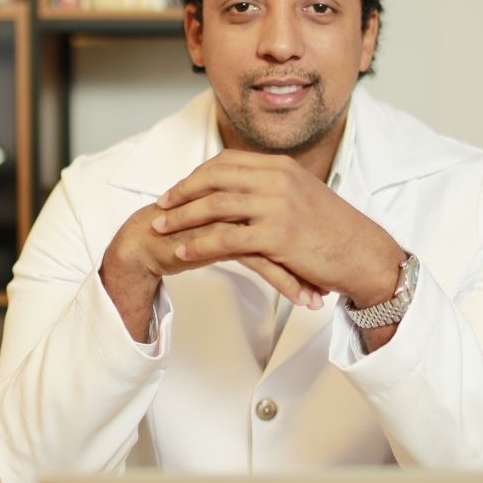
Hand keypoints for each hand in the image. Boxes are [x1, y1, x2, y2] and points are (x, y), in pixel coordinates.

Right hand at [100, 200, 323, 341]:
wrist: (147, 239)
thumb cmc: (189, 229)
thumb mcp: (231, 218)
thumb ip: (257, 214)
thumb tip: (291, 227)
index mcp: (251, 182)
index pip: (295, 208)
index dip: (316, 233)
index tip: (333, 258)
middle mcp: (245, 194)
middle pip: (294, 224)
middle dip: (316, 256)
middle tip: (336, 280)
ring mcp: (233, 215)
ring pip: (282, 244)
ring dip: (305, 274)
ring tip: (321, 296)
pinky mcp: (220, 238)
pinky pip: (261, 262)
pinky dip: (284, 283)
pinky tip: (300, 300)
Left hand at [153, 149, 405, 307]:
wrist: (364, 254)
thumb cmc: (336, 232)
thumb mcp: (304, 196)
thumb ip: (275, 189)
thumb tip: (248, 193)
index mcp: (282, 167)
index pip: (227, 162)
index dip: (197, 175)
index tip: (178, 189)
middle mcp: (277, 179)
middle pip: (214, 178)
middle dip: (182, 192)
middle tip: (160, 206)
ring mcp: (277, 206)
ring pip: (215, 205)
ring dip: (182, 217)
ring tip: (161, 228)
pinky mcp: (276, 236)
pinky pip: (225, 237)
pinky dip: (199, 243)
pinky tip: (184, 251)